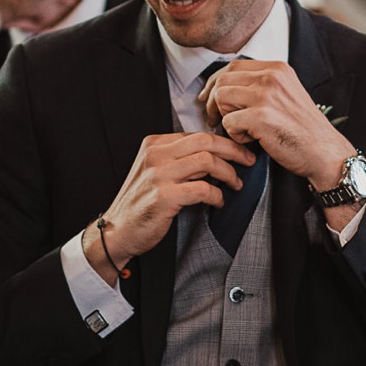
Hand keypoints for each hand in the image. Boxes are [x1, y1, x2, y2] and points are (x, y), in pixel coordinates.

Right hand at [83, 132, 254, 283]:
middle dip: (234, 150)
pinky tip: (218, 202)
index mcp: (154, 144)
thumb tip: (217, 156)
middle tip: (248, 161)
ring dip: (228, 173)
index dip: (224, 142)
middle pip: (205, 141)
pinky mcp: (164, 196)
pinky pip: (202, 189)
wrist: (118, 231)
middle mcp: (155, 155)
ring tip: (235, 184)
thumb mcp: (156, 172)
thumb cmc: (141, 203)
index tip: (239, 152)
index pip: (197, 134)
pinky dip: (217, 195)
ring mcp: (158, 175)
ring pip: (207, 161)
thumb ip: (179, 160)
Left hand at [199, 60, 354, 186]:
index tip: (207, 96)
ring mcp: (266, 96)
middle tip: (214, 118)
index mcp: (277, 69)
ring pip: (221, 98)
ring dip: (223, 117)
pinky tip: (250, 140)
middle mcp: (271, 77)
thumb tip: (223, 86)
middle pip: (222, 80)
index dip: (215, 82)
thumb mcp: (286, 94)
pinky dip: (234, 135)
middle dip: (212, 101)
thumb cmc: (303, 130)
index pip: (233, 65)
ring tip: (239, 130)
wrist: (325, 152)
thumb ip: (261, 85)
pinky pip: (228, 122)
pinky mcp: (261, 117)